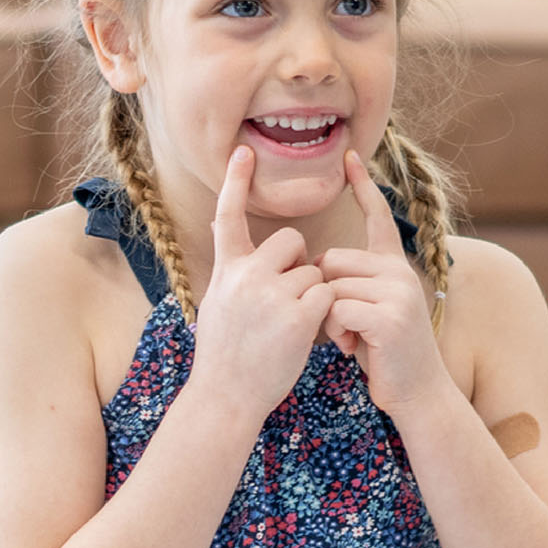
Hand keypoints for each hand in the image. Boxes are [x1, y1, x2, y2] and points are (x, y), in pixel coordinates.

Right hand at [189, 146, 334, 420]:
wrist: (226, 396)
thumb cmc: (226, 355)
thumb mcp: (219, 305)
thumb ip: (237, 277)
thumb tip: (253, 259)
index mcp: (226, 270)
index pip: (229, 216)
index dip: (237, 182)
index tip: (244, 152)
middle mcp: (245, 275)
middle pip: (292, 241)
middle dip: (300, 264)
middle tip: (288, 299)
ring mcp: (270, 294)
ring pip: (315, 272)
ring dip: (313, 296)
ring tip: (290, 327)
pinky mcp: (297, 315)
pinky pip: (327, 295)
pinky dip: (325, 313)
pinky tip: (307, 334)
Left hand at [319, 150, 451, 416]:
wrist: (418, 394)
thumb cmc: (385, 355)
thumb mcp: (369, 310)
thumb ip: (353, 283)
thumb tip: (319, 265)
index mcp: (395, 267)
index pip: (378, 218)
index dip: (363, 187)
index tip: (350, 156)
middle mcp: (400, 272)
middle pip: (332, 259)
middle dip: (325, 292)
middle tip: (343, 325)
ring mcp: (398, 293)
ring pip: (331, 286)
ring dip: (329, 318)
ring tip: (350, 340)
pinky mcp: (389, 316)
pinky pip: (338, 309)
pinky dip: (336, 332)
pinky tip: (354, 348)